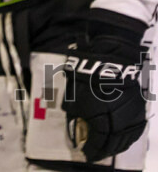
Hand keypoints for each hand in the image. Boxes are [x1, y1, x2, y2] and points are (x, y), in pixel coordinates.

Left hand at [62, 32, 146, 161]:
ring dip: (117, 146)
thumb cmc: (88, 76)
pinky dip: (128, 137)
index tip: (85, 153)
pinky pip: (136, 130)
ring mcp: (132, 117)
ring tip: (108, 149)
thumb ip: (76, 112)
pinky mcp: (140, 110)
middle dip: (104, 150)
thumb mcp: (74, 95)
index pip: (98, 142)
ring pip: (126, 139)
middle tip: (96, 154)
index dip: (91, 149)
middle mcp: (120, 122)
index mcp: (102, 120)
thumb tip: (76, 121)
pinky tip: (123, 139)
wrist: (112, 60)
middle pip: (113, 143)